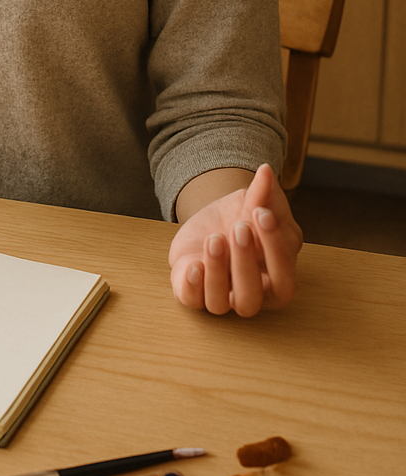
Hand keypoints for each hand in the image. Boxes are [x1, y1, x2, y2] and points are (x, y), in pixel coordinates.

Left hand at [169, 164, 302, 315]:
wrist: (213, 223)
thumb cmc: (243, 219)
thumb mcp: (255, 204)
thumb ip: (263, 193)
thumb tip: (265, 171)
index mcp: (276, 278)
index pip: (284, 277)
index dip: (274, 248)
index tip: (262, 213)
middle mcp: (250, 295)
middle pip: (252, 298)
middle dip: (245, 263)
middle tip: (239, 226)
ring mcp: (220, 297)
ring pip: (220, 304)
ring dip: (217, 271)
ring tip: (214, 238)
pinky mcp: (193, 293)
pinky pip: (192, 301)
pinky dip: (192, 287)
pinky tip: (193, 264)